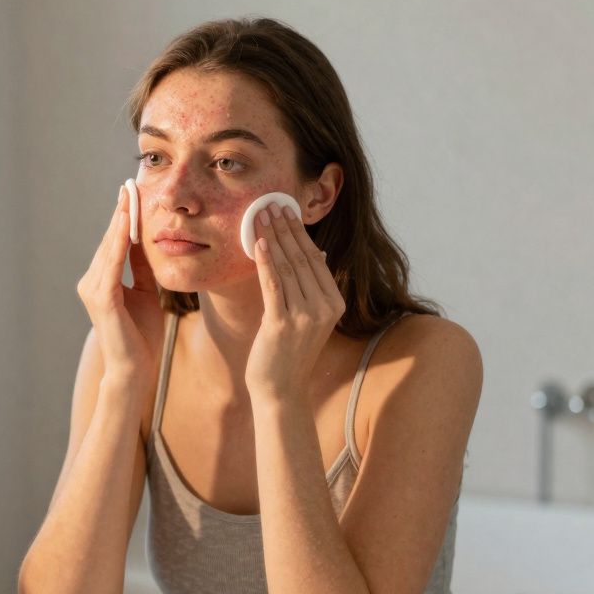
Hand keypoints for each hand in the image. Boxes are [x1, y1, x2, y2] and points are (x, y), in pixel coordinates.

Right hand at [76, 183, 160, 389]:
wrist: (136, 369)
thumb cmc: (142, 335)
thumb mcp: (146, 292)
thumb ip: (142, 267)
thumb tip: (145, 241)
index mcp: (101, 281)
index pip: (113, 243)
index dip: (123, 219)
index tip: (132, 194)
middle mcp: (91, 282)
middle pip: (108, 241)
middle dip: (121, 213)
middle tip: (130, 186)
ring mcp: (93, 290)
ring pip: (108, 248)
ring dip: (119, 222)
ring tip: (129, 198)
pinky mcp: (102, 299)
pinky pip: (112, 264)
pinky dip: (118, 243)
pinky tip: (127, 226)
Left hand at [245, 203, 344, 399]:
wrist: (280, 390)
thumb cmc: (288, 352)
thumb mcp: (307, 317)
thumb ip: (312, 287)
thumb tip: (316, 253)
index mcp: (334, 304)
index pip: (314, 259)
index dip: (298, 232)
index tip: (285, 210)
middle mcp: (324, 308)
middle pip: (302, 259)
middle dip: (285, 228)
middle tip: (270, 204)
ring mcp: (305, 316)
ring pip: (287, 268)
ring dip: (273, 238)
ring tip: (260, 216)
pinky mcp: (283, 324)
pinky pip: (273, 285)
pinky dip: (266, 262)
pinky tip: (260, 242)